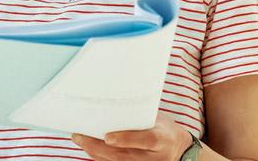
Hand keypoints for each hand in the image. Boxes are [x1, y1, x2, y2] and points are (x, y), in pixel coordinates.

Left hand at [71, 113, 191, 159]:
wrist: (178, 152)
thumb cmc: (166, 131)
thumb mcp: (160, 120)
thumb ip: (141, 116)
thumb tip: (115, 103)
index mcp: (161, 139)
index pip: (145, 140)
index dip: (126, 139)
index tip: (108, 136)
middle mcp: (151, 157)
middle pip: (122, 155)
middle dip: (97, 146)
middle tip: (79, 135)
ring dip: (94, 152)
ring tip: (79, 139)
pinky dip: (99, 157)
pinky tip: (89, 148)